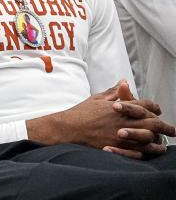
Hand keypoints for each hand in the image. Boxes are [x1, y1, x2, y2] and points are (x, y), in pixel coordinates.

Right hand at [27, 80, 174, 158]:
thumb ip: (113, 91)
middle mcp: (123, 120)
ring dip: (158, 141)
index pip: (144, 104)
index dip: (153, 107)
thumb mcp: (97, 98)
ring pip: (148, 138)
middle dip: (165, 126)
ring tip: (163, 144)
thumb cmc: (81, 113)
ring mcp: (120, 134)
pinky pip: (138, 151)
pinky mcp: (117, 147)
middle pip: (151, 122)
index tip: (158, 110)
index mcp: (119, 106)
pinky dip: (147, 151)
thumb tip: (124, 82)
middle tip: (173, 130)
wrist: (68, 128)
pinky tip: (151, 152)